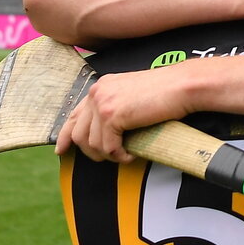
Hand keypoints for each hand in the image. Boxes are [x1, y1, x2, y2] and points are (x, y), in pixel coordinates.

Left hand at [54, 69, 192, 161]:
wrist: (181, 86)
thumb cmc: (166, 93)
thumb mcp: (133, 98)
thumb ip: (116, 109)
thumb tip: (108, 134)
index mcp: (100, 87)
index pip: (74, 114)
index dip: (65, 136)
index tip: (62, 150)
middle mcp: (97, 92)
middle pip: (78, 133)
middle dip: (92, 152)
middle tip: (110, 158)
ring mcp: (102, 103)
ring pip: (92, 143)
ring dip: (109, 155)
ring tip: (126, 154)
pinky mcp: (112, 115)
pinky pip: (108, 147)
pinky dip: (120, 156)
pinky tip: (132, 154)